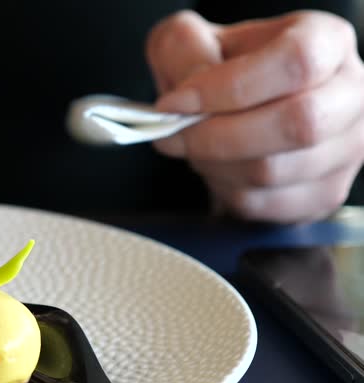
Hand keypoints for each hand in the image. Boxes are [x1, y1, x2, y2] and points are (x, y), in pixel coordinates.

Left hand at [146, 10, 363, 222]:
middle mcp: (350, 93)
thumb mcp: (192, 39)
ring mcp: (346, 148)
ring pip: (274, 170)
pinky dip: (224, 190)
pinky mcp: (325, 193)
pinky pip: (265, 205)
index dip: (229, 87)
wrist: (230, 101)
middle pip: (298, 123)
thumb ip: (186, 52)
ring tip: (195, 147)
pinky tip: (217, 167)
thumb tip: (186, 100)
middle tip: (173, 134)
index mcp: (326, 41)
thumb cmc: (217, 66)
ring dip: (215, 164)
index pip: (296, 62)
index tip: (176, 102)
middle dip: (216, 136)